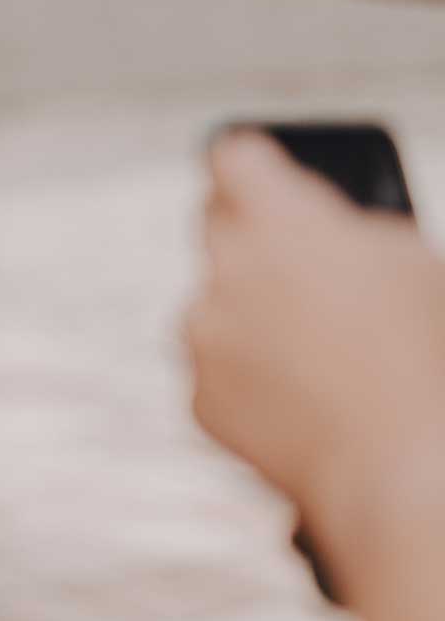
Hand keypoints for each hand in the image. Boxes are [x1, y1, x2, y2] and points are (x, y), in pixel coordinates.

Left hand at [187, 131, 444, 591]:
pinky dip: (246, 373)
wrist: (397, 461)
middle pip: (215, 224)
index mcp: (279, 220)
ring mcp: (203, 334)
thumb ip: (347, 226)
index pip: (233, 158)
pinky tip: (302, 391)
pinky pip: (216, 366)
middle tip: (287, 253)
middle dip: (247, 232)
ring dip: (247, 309)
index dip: (248, 163)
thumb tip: (317, 226)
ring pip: (213, 301)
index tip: (252, 169)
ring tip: (316, 343)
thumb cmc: (422, 354)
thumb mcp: (409, 260)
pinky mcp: (199, 391)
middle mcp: (225, 270)